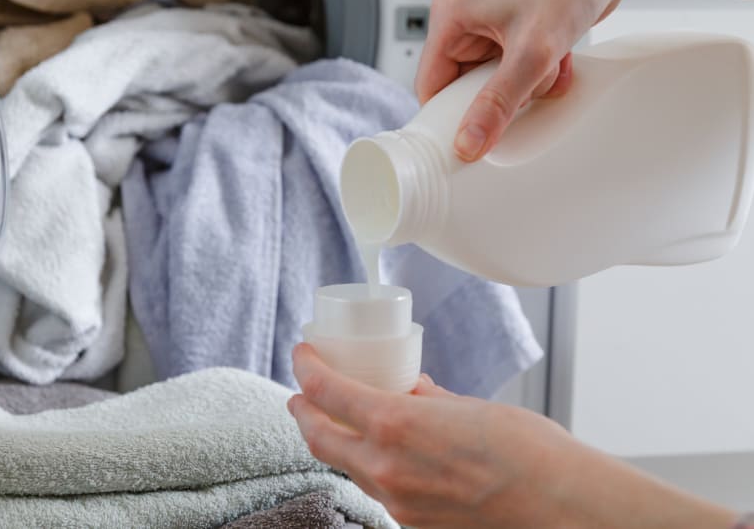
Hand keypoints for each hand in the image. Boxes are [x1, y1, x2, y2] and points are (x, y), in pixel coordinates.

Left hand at [287, 343, 737, 527]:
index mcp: (396, 426)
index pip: (326, 392)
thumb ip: (429, 399)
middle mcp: (387, 468)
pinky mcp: (414, 524)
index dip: (306, 369)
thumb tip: (409, 389)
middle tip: (301, 394)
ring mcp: (398, 502)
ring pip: (346, 467)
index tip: (303, 354)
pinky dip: (368, 467)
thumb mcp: (471, 408)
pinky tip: (381, 454)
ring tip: (335, 420)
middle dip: (302, 412)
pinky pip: (377, 490)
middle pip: (319, 438)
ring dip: (333, 441)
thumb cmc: (530, 452)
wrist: (564, 509)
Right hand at [417, 0, 625, 160]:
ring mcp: (489, 25)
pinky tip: (559, 61)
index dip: (451, 116)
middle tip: (526, 89)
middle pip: (465, 86)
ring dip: (526, 85)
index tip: (469, 140)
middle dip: (501, 96)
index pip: (431, 85)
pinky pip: (515, 70)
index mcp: (451, 17)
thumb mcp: (531, 51)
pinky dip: (539, 73)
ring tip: (550, 66)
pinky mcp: (514, 30)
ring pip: (493, 81)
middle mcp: (465, 20)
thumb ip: (498, 102)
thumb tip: (469, 142)